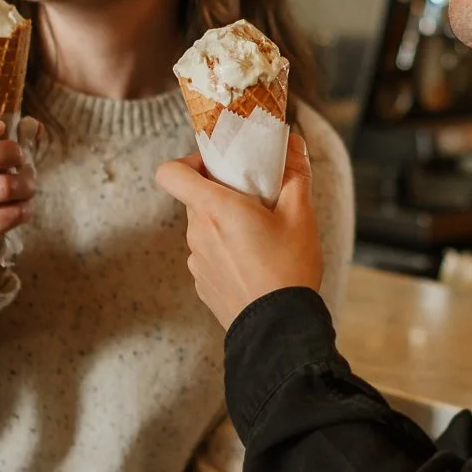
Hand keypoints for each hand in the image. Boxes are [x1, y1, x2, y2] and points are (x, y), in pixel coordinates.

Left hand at [154, 132, 322, 328]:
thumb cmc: (289, 269)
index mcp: (215, 208)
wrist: (279, 328)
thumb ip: (295, 173)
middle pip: (195, 199)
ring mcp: (197, 261)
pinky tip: (255, 265)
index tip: (216, 167)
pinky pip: (209, 256)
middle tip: (256, 202)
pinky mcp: (202, 284)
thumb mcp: (301, 214)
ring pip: (204, 228)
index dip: (188, 162)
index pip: (170, 172)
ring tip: (261, 239)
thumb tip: (292, 143)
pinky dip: (226, 253)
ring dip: (225, 226)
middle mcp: (197, 232)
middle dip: (221, 194)